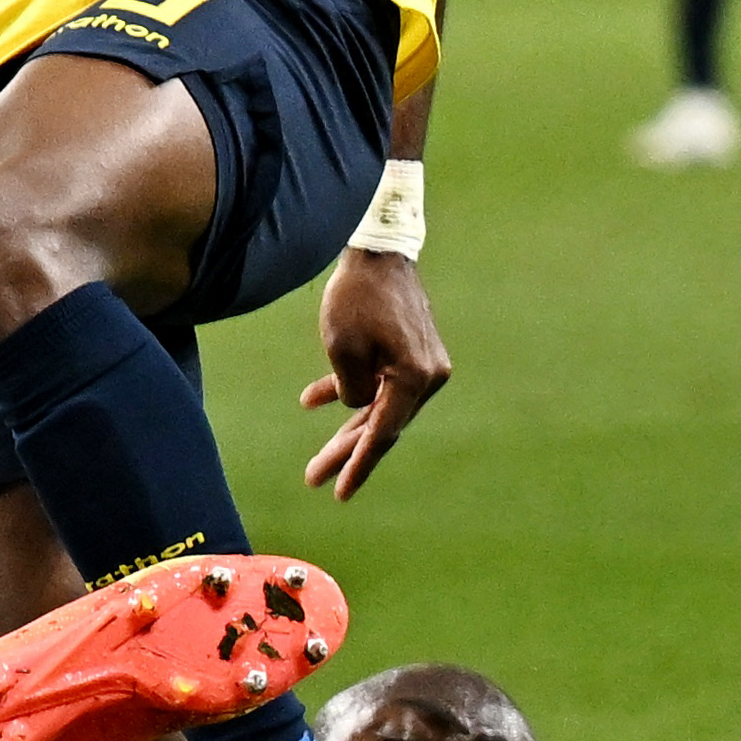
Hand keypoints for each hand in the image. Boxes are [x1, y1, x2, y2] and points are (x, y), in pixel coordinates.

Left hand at [302, 248, 448, 499]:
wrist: (379, 248)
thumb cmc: (358, 296)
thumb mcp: (342, 349)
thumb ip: (350, 390)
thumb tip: (357, 407)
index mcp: (415, 379)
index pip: (382, 433)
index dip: (358, 465)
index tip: (339, 492)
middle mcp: (428, 376)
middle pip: (381, 425)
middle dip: (346, 452)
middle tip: (314, 478)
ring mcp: (424, 364)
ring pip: (379, 406)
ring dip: (347, 427)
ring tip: (317, 458)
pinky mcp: (412, 351)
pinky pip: (380, 382)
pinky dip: (350, 390)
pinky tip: (312, 401)